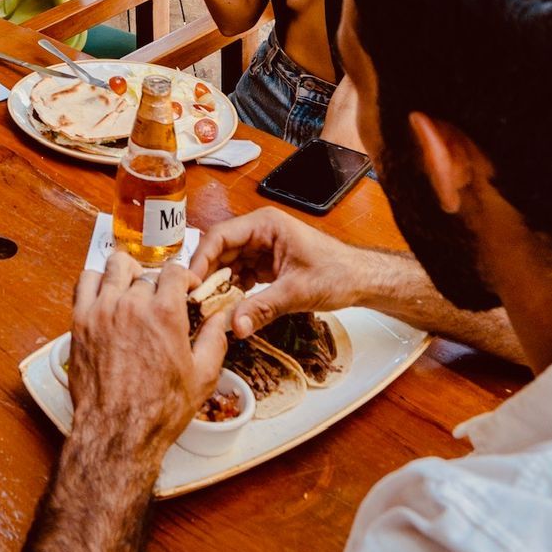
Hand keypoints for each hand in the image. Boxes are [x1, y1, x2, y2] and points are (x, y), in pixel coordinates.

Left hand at [68, 254, 232, 460]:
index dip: (184, 277)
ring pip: (114, 268)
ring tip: (132, 290)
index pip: (174, 271)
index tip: (185, 288)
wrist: (118, 431)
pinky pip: (85, 282)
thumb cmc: (158, 410)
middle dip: (157, 285)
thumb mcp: (202, 377)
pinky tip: (106, 295)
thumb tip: (219, 318)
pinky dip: (97, 281)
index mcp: (165, 314)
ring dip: (127, 275)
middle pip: (146, 274)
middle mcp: (132, 305)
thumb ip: (214, 340)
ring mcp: (102, 311)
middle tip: (159, 301)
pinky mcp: (80, 321)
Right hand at [190, 207, 370, 337]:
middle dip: (207, 276)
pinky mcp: (266, 264)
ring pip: (228, 265)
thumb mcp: (296, 292)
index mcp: (265, 224)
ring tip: (208, 308)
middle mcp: (259, 232)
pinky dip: (233, 292)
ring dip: (219, 286)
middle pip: (220, 251)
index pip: (220, 236)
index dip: (201, 260)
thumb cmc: (337, 274)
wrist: (361, 280)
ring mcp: (262, 248)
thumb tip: (235, 327)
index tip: (190, 284)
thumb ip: (262, 308)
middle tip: (195, 301)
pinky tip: (227, 308)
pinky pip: (240, 275)